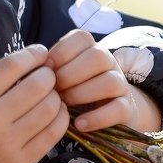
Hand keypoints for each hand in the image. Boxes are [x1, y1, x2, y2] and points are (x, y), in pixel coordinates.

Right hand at [0, 45, 69, 162]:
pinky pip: (52, 135)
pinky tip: (56, 113)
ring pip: (49, 109)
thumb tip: (24, 65)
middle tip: (47, 74)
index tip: (39, 52)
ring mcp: (8, 145)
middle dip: (48, 74)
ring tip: (51, 94)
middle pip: (37, 86)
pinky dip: (59, 118)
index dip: (32, 55)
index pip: (12, 67)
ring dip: (56, 96)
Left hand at [47, 29, 161, 133]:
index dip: (62, 51)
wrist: (107, 108)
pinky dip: (97, 118)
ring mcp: (121, 84)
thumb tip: (36, 69)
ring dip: (82, 93)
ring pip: (109, 82)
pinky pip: (118, 109)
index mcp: (92, 47)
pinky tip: (79, 124)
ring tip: (65, 105)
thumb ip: (52, 66)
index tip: (47, 68)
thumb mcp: (64, 72)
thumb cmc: (75, 86)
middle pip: (97, 57)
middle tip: (55, 89)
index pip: (82, 37)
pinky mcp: (127, 108)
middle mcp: (109, 61)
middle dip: (70, 74)